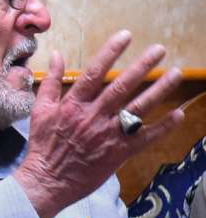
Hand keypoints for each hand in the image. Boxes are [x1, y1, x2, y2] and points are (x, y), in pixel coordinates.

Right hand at [17, 32, 188, 217]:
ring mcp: (107, 135)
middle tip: (159, 50)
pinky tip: (178, 114)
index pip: (94, 73)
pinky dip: (163, 127)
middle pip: (121, 87)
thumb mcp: (39, 110)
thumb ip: (50, 82)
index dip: (111, 52)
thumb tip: (56, 55)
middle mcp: (92, 117)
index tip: (126, 36)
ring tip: (175, 74)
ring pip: (137, 108)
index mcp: (73, 105)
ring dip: (158, 91)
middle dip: (141, 66)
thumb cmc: (42, 145)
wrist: (46, 181)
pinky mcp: (118, 153)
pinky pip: (145, 138)